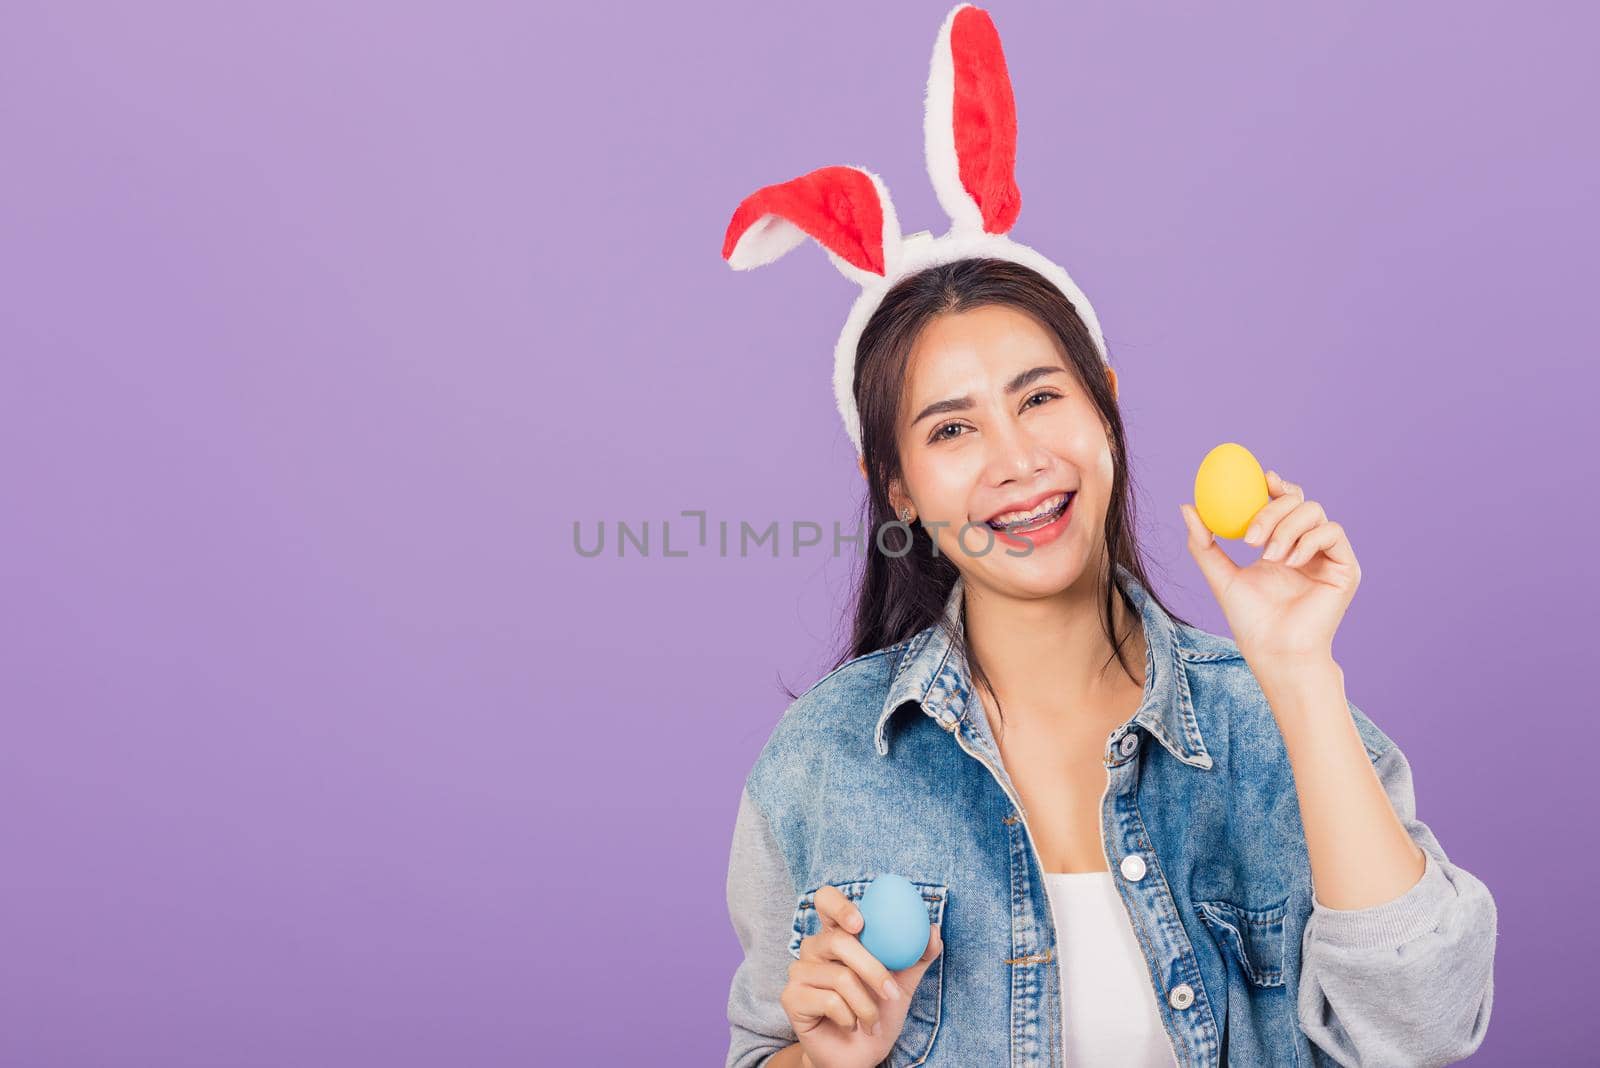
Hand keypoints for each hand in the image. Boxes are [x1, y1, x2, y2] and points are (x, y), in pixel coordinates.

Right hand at [780, 884, 942, 1067]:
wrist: (859, 1055)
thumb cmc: (877, 1013)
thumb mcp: (903, 984)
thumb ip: (917, 956)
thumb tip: (933, 931)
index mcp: (836, 935)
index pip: (826, 900)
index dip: (839, 905)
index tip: (861, 923)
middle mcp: (814, 947)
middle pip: (838, 940)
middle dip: (873, 969)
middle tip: (891, 991)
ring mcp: (799, 971)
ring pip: (840, 976)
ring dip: (867, 1005)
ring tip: (873, 1021)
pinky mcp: (791, 996)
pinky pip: (829, 1000)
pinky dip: (850, 1017)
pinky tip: (851, 1025)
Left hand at [1178, 469, 1359, 664]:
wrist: (1275, 650)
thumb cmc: (1250, 620)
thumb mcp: (1220, 576)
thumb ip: (1203, 543)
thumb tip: (1186, 507)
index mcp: (1281, 544)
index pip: (1284, 503)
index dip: (1277, 486)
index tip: (1261, 478)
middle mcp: (1306, 547)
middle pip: (1299, 502)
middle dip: (1272, 510)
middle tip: (1250, 537)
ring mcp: (1327, 556)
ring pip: (1314, 513)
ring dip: (1286, 528)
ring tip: (1268, 556)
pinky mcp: (1345, 567)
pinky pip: (1332, 532)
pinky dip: (1308, 540)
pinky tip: (1289, 561)